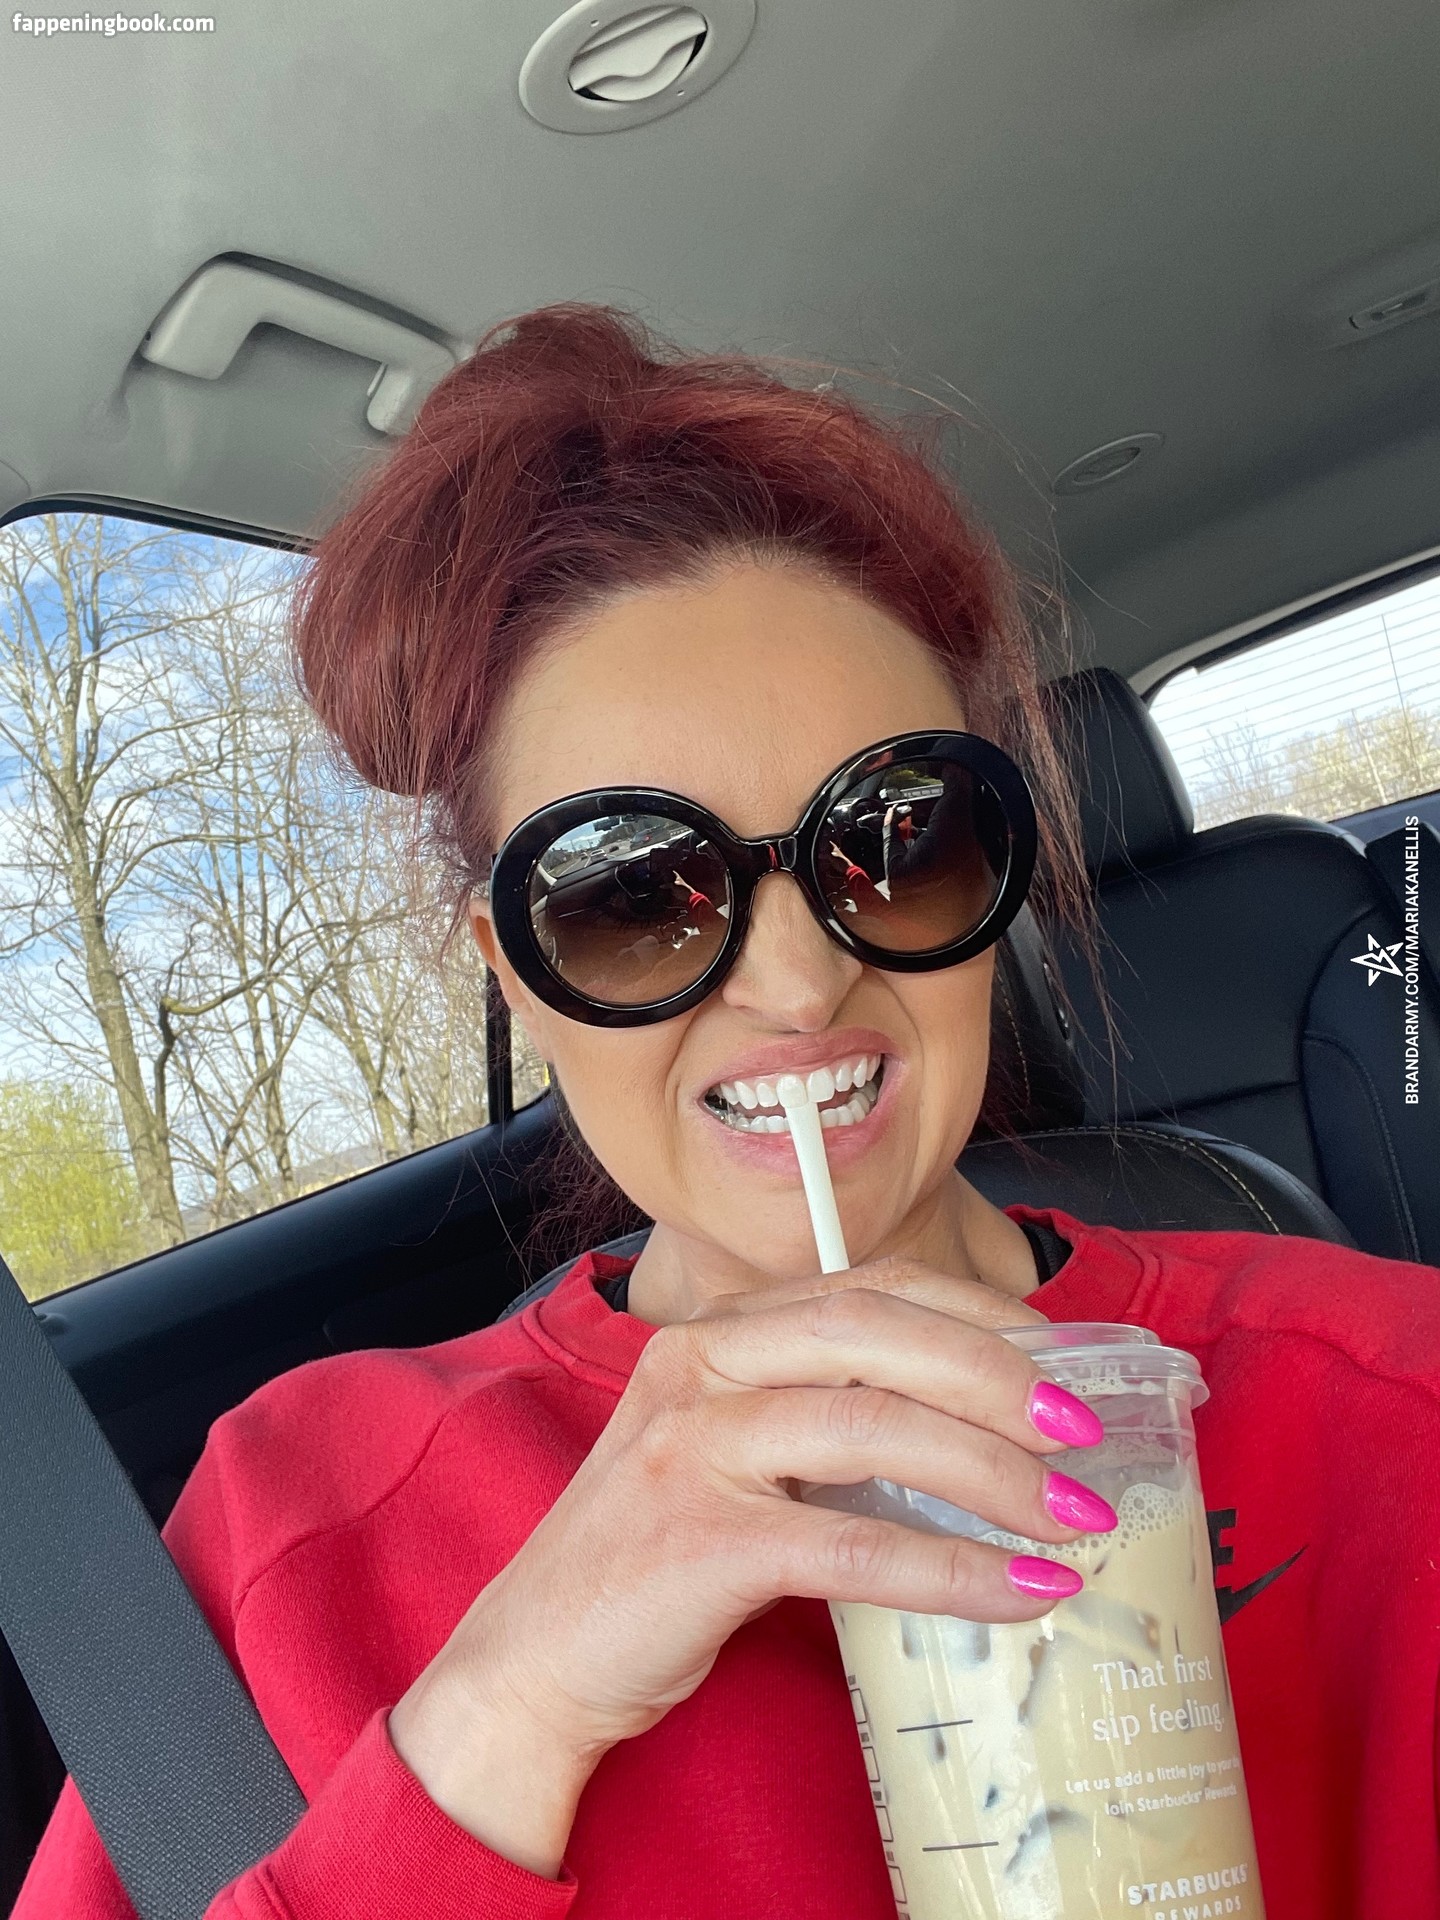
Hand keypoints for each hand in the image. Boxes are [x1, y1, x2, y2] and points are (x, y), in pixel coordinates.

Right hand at [389, 1255, 1105, 1874]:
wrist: (533, 1659)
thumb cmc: (650, 1557)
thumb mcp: (732, 1454)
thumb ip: (820, 1415)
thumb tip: (976, 1422)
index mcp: (715, 1333)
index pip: (867, 1286)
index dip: (975, 1313)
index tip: (1063, 1355)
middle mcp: (699, 1366)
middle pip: (874, 1332)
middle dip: (997, 1372)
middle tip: (1086, 1426)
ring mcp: (694, 1449)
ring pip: (870, 1426)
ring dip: (992, 1466)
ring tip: (1075, 1511)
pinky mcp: (699, 1543)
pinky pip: (851, 1546)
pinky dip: (951, 1568)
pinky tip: (1021, 1590)